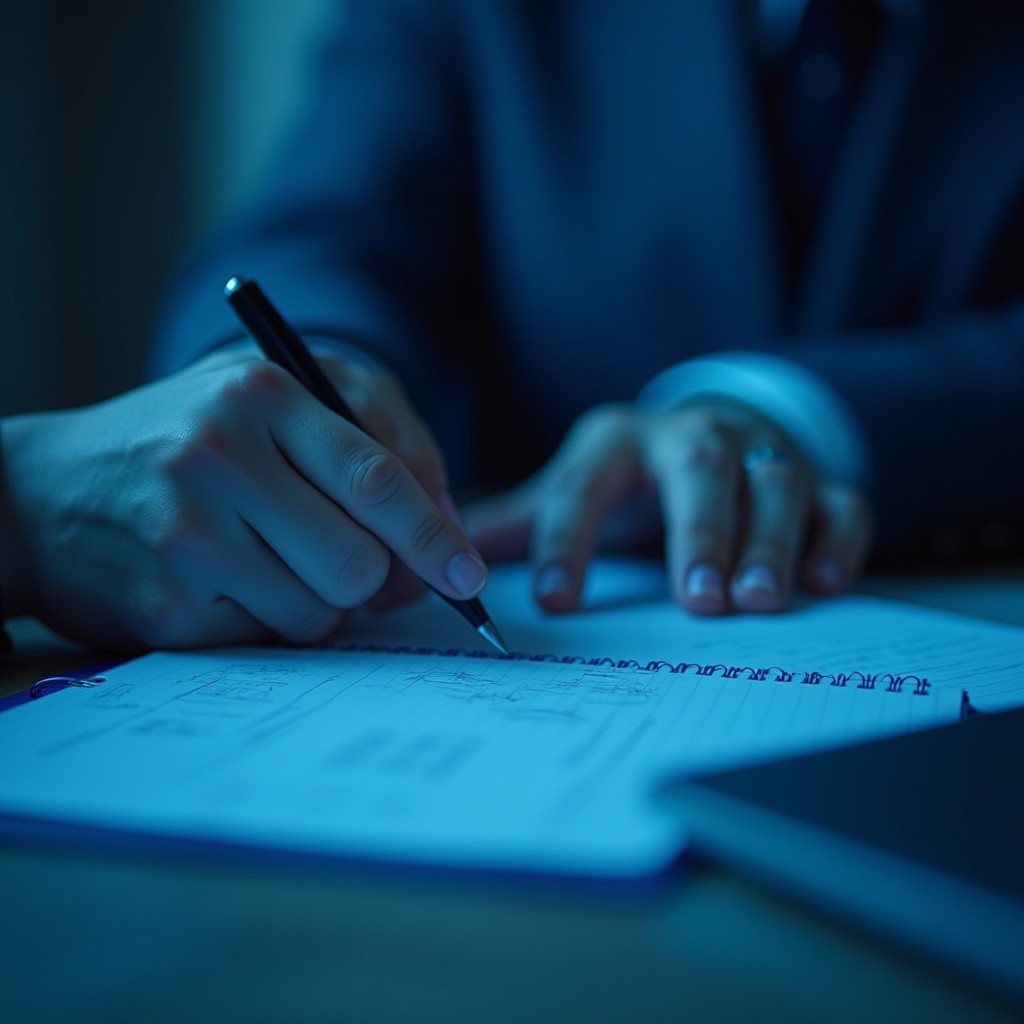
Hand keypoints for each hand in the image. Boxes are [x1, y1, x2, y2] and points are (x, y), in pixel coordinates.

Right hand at [0, 348, 485, 648]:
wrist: (45, 490)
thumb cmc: (184, 442)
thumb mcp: (270, 409)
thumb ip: (371, 451)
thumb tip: (443, 540)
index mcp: (261, 394)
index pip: (376, 479)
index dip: (434, 536)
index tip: (469, 577)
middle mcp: (220, 456)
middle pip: (360, 564)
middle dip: (366, 576)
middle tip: (334, 556)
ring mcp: (187, 534)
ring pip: (320, 612)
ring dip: (312, 600)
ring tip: (259, 557)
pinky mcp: (165, 604)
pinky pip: (268, 638)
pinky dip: (262, 618)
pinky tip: (217, 578)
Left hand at [465, 398, 872, 613]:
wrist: (712, 433)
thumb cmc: (631, 479)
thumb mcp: (578, 488)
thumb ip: (523, 525)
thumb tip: (443, 555)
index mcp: (618, 442)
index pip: (585, 484)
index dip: (568, 540)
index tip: (556, 602)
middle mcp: (693, 437)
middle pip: (699, 469)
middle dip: (699, 533)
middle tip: (697, 600)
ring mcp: (761, 454)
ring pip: (774, 483)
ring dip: (769, 541)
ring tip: (758, 601)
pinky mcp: (817, 478)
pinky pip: (840, 502)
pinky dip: (837, 540)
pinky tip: (823, 584)